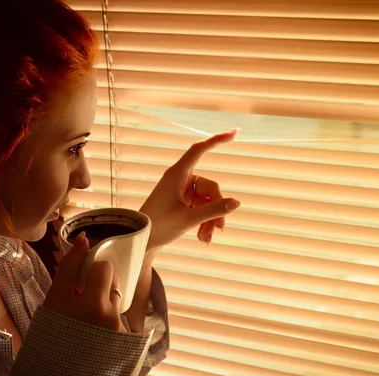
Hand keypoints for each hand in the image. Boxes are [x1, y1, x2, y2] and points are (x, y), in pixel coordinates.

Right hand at [43, 233, 124, 331]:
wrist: (58, 375)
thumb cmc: (51, 334)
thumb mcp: (52, 301)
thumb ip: (68, 269)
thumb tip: (83, 239)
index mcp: (90, 304)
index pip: (102, 267)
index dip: (90, 266)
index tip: (82, 271)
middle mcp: (107, 316)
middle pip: (111, 278)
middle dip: (98, 281)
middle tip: (81, 294)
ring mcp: (117, 328)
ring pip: (115, 296)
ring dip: (103, 298)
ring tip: (86, 314)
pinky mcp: (123, 338)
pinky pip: (118, 314)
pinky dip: (107, 315)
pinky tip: (93, 327)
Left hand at [140, 129, 240, 250]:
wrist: (142, 241)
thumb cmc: (159, 226)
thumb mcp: (188, 219)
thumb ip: (214, 210)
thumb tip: (236, 203)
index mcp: (177, 174)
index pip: (199, 150)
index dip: (216, 140)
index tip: (235, 133)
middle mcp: (180, 179)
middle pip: (210, 187)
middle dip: (217, 208)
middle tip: (220, 229)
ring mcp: (183, 191)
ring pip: (208, 200)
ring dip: (210, 219)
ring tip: (206, 238)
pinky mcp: (184, 202)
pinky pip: (202, 207)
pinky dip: (204, 221)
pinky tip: (203, 237)